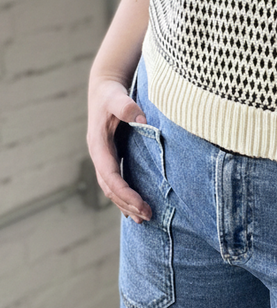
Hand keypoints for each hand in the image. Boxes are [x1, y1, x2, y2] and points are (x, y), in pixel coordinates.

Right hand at [86, 77, 151, 222]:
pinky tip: (135, 206)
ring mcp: (104, 157)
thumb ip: (127, 107)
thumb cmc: (111, 93)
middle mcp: (99, 155)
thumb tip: (142, 119)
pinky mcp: (111, 156)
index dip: (124, 192)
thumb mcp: (117, 97)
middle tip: (148, 216)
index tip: (140, 204)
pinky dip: (124, 195)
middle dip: (127, 203)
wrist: (103, 88)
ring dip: (125, 204)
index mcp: (98, 145)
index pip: (110, 175)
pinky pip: (115, 181)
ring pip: (111, 187)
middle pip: (110, 187)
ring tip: (143, 218)